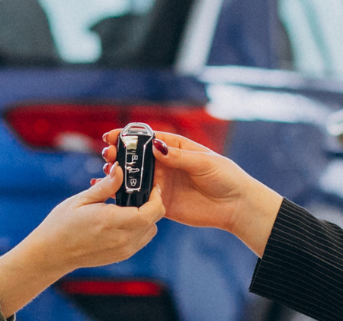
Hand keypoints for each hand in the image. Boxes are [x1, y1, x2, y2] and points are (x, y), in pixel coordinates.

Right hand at [0, 165, 163, 314]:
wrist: (53, 253)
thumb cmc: (62, 224)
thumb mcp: (81, 200)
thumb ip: (105, 186)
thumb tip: (120, 169)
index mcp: (110, 222)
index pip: (148, 213)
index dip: (156, 199)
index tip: (152, 187)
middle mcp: (120, 239)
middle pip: (153, 221)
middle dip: (152, 205)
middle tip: (141, 192)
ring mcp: (122, 251)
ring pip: (150, 231)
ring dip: (146, 217)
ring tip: (129, 206)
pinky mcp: (121, 256)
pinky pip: (141, 240)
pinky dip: (140, 228)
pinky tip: (124, 219)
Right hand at [100, 129, 283, 255]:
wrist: (236, 207)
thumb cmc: (226, 177)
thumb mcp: (204, 162)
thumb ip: (179, 157)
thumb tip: (156, 146)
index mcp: (177, 149)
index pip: (149, 139)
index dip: (130, 137)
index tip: (112, 136)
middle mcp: (168, 165)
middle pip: (138, 158)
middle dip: (120, 155)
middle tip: (107, 155)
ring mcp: (164, 184)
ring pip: (136, 177)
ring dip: (120, 174)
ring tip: (106, 172)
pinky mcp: (163, 204)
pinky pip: (142, 199)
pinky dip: (126, 196)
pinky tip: (112, 193)